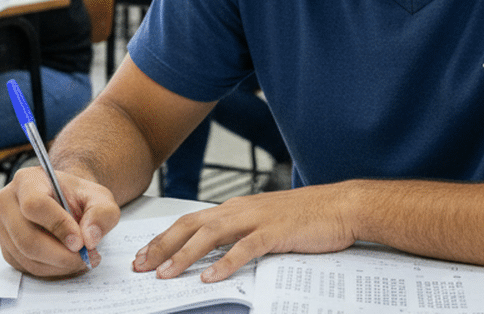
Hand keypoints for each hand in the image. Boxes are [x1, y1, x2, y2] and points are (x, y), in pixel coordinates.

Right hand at [0, 167, 119, 277]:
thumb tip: (89, 239)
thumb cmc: (79, 198)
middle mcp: (7, 202)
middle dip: (60, 255)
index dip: (58, 226)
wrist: (67, 203)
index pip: (34, 205)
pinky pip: (26, 267)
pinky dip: (51, 269)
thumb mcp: (101, 198)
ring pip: (27, 257)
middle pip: (26, 238)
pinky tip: (68, 261)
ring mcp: (3, 227)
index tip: (80, 242)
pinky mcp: (6, 248)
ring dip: (59, 265)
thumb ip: (102, 214)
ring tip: (83, 259)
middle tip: (86, 257)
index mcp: (27, 180)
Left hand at [134, 185, 357, 282]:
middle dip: (162, 246)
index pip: (191, 221)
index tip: (144, 254)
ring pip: (211, 235)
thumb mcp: (265, 222)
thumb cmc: (307, 216)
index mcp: (236, 208)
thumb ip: (240, 233)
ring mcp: (257, 219)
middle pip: (191, 225)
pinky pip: (246, 248)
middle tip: (140, 266)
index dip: (165, 238)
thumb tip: (215, 255)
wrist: (342, 206)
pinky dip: (226, 263)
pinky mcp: (276, 232)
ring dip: (185, 255)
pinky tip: (211, 277)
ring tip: (166, 274)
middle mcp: (241, 209)